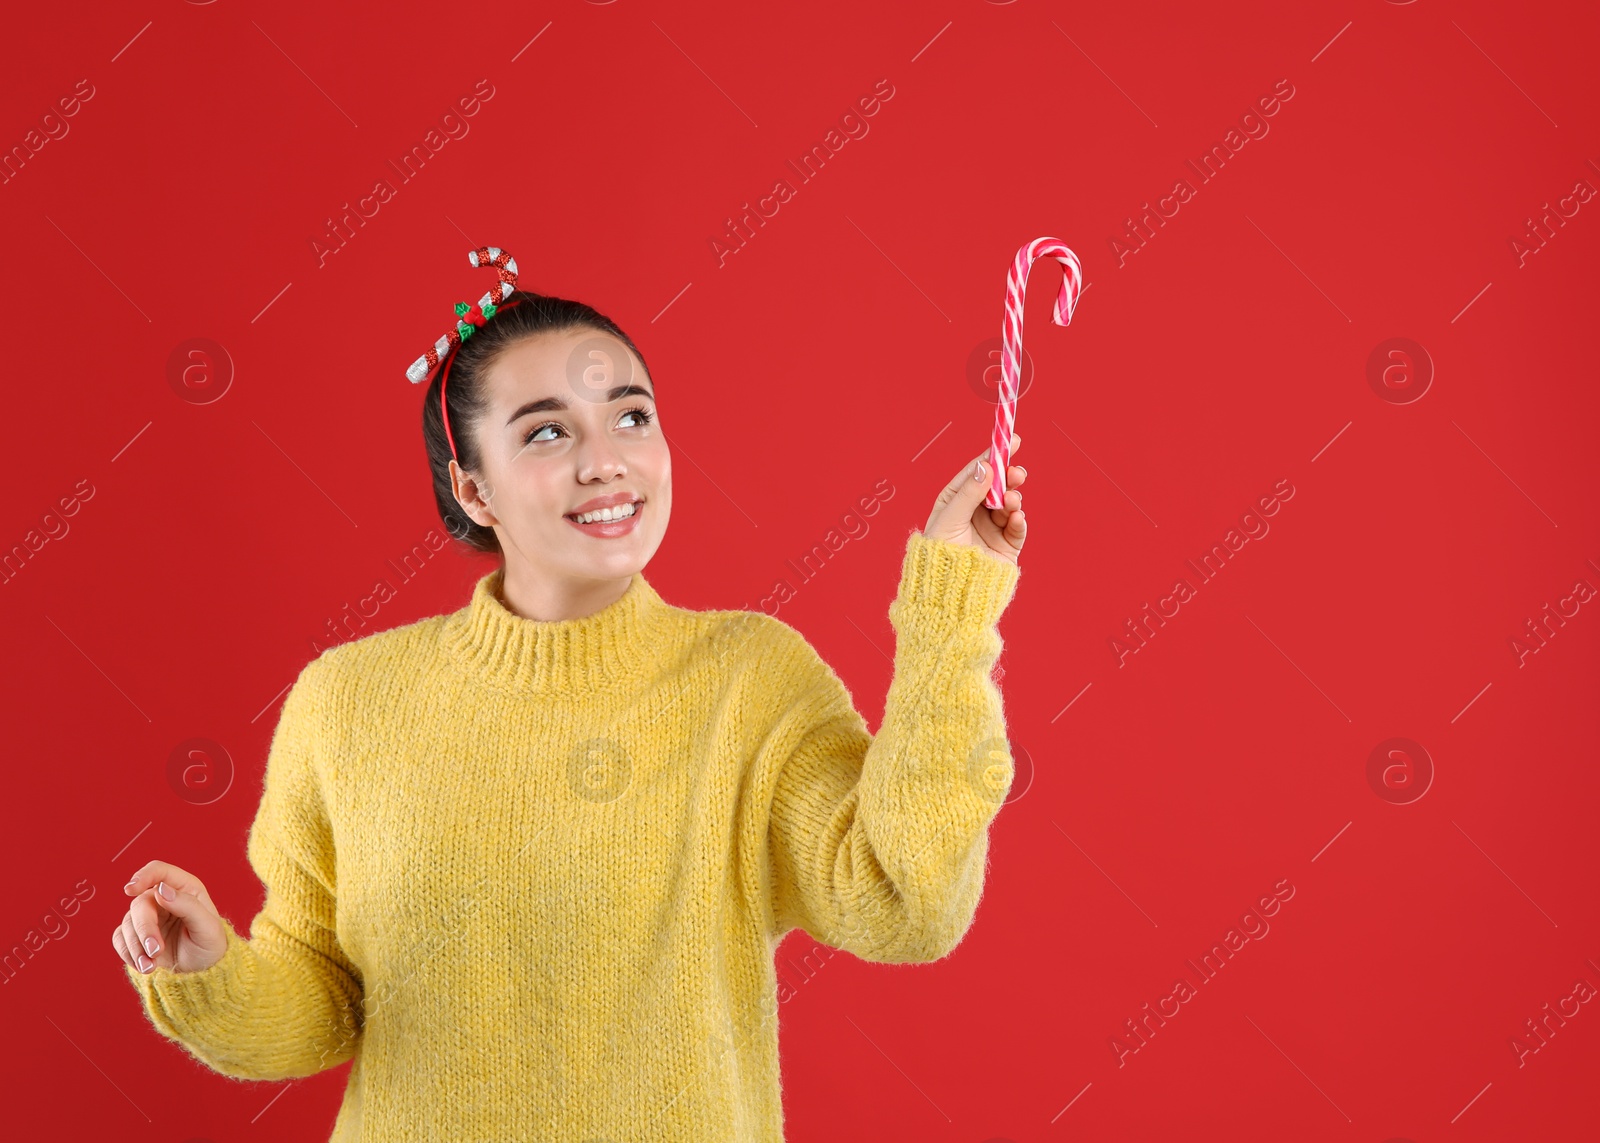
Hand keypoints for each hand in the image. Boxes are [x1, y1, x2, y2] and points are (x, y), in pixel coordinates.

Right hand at [114, 861, 228, 974]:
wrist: (202, 972)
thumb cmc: (210, 945)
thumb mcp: (208, 927)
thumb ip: (187, 905)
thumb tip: (161, 889)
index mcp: (185, 889)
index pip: (159, 871)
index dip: (143, 876)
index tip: (130, 890)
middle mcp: (163, 899)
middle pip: (140, 904)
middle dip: (145, 930)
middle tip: (156, 951)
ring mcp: (148, 917)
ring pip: (127, 923)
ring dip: (136, 947)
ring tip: (150, 966)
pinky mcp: (136, 936)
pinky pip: (120, 939)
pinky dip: (128, 953)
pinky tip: (143, 966)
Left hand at [922, 432, 1025, 565]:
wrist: (950, 595)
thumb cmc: (940, 557)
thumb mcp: (950, 520)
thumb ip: (969, 494)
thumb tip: (985, 467)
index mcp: (954, 503)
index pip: (975, 474)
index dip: (992, 456)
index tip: (1009, 441)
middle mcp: (973, 514)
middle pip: (996, 487)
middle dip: (1008, 477)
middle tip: (1016, 472)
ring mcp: (991, 530)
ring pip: (1009, 504)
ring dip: (1013, 498)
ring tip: (1012, 500)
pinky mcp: (1006, 547)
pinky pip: (1017, 528)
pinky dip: (1019, 520)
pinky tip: (1017, 518)